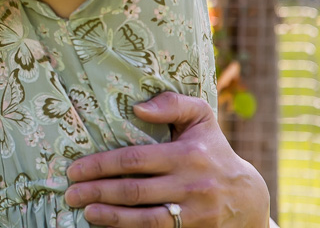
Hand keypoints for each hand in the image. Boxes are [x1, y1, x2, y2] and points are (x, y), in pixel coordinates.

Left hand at [65, 92, 269, 226]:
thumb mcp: (201, 118)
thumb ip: (172, 104)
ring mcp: (195, 214)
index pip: (134, 160)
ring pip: (145, 220)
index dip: (101, 165)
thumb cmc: (213, 150)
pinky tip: (109, 227)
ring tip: (86, 212)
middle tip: (71, 193)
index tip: (75, 169)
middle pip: (134, 191)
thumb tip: (138, 108)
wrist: (248, 197)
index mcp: (187, 155)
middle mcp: (191, 186)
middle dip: (97, 192)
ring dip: (111, 218)